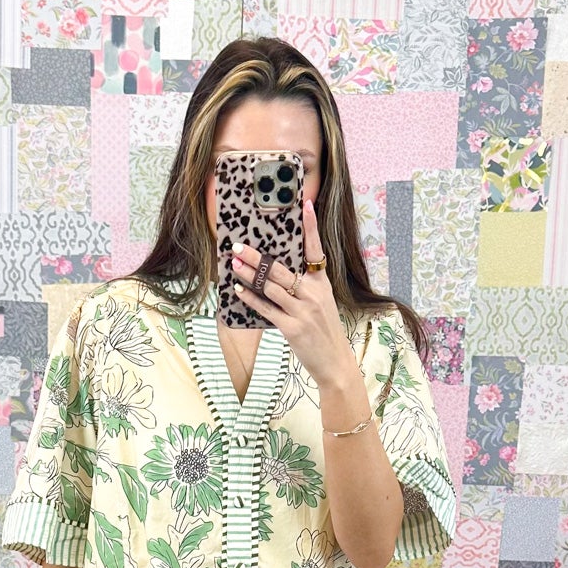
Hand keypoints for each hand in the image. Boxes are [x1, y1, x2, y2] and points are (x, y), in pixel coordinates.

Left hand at [229, 197, 353, 389]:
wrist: (335, 363)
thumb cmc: (324, 331)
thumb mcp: (322, 303)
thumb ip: (305, 286)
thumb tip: (276, 271)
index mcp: (322, 283)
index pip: (316, 249)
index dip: (311, 227)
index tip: (305, 205)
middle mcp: (314, 294)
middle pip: (281, 268)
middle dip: (257, 256)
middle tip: (238, 246)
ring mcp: (304, 311)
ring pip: (271, 287)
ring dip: (249, 275)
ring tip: (233, 264)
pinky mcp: (293, 328)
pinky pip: (267, 309)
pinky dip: (251, 299)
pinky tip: (238, 290)